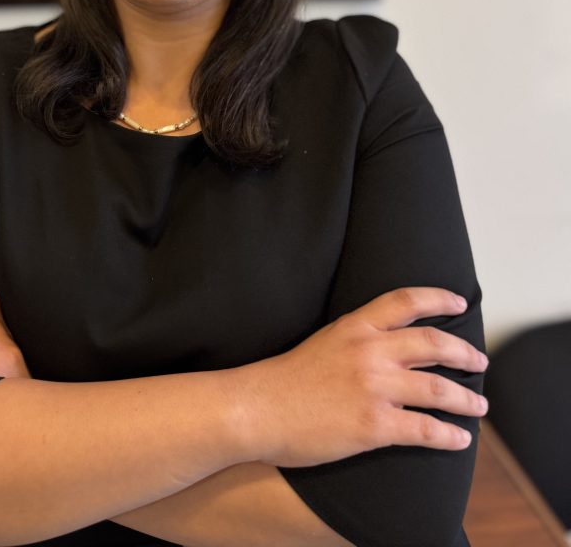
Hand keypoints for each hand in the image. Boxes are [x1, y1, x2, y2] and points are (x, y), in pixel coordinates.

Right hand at [238, 287, 487, 467]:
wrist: (257, 408)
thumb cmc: (285, 380)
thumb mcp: (323, 342)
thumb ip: (355, 340)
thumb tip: (385, 347)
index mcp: (355, 327)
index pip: (406, 301)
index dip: (438, 298)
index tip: (459, 303)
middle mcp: (369, 351)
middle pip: (433, 342)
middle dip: (465, 352)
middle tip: (480, 361)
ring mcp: (373, 387)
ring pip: (439, 389)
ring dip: (466, 398)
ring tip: (479, 405)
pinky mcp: (374, 424)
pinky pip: (425, 429)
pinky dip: (449, 435)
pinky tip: (460, 439)